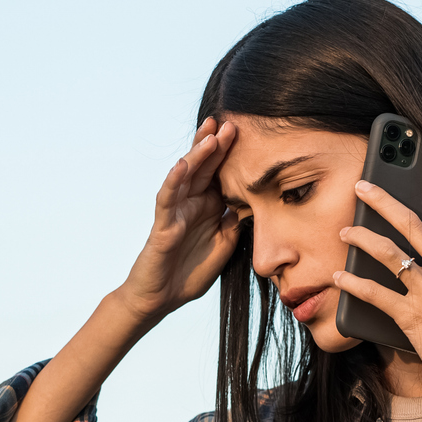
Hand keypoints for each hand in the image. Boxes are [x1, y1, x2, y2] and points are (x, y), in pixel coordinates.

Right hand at [115, 117, 239, 326]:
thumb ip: (237, 223)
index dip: (232, 155)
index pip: (221, 173)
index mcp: (208, 206)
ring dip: (197, 153)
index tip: (250, 135)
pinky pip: (167, 198)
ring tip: (209, 132)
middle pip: (204, 167)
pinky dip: (174, 181)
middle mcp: (191, 203)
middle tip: (231, 122)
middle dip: (216, 144)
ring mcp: (176, 211)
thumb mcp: (225, 245)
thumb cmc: (190, 272)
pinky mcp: (163, 225)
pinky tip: (182, 164)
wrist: (163, 299)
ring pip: (186, 175)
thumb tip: (257, 202)